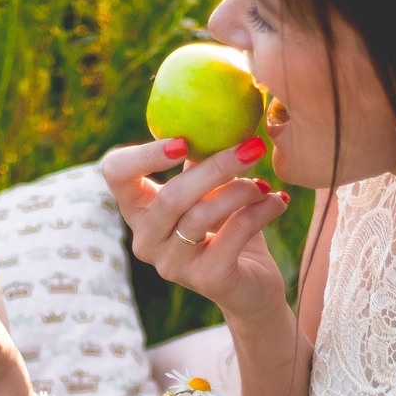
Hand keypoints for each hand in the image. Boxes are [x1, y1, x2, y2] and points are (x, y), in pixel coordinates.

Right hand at [100, 135, 291, 326]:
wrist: (252, 287)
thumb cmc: (227, 229)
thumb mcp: (210, 190)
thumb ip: (201, 158)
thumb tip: (212, 107)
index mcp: (139, 211)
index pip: (116, 175)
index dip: (143, 155)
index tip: (182, 141)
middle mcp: (146, 241)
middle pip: (171, 196)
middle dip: (215, 167)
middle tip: (252, 145)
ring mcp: (173, 265)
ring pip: (202, 216)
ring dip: (241, 190)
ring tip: (264, 182)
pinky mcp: (207, 280)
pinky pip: (234, 233)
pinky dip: (261, 212)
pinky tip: (279, 201)